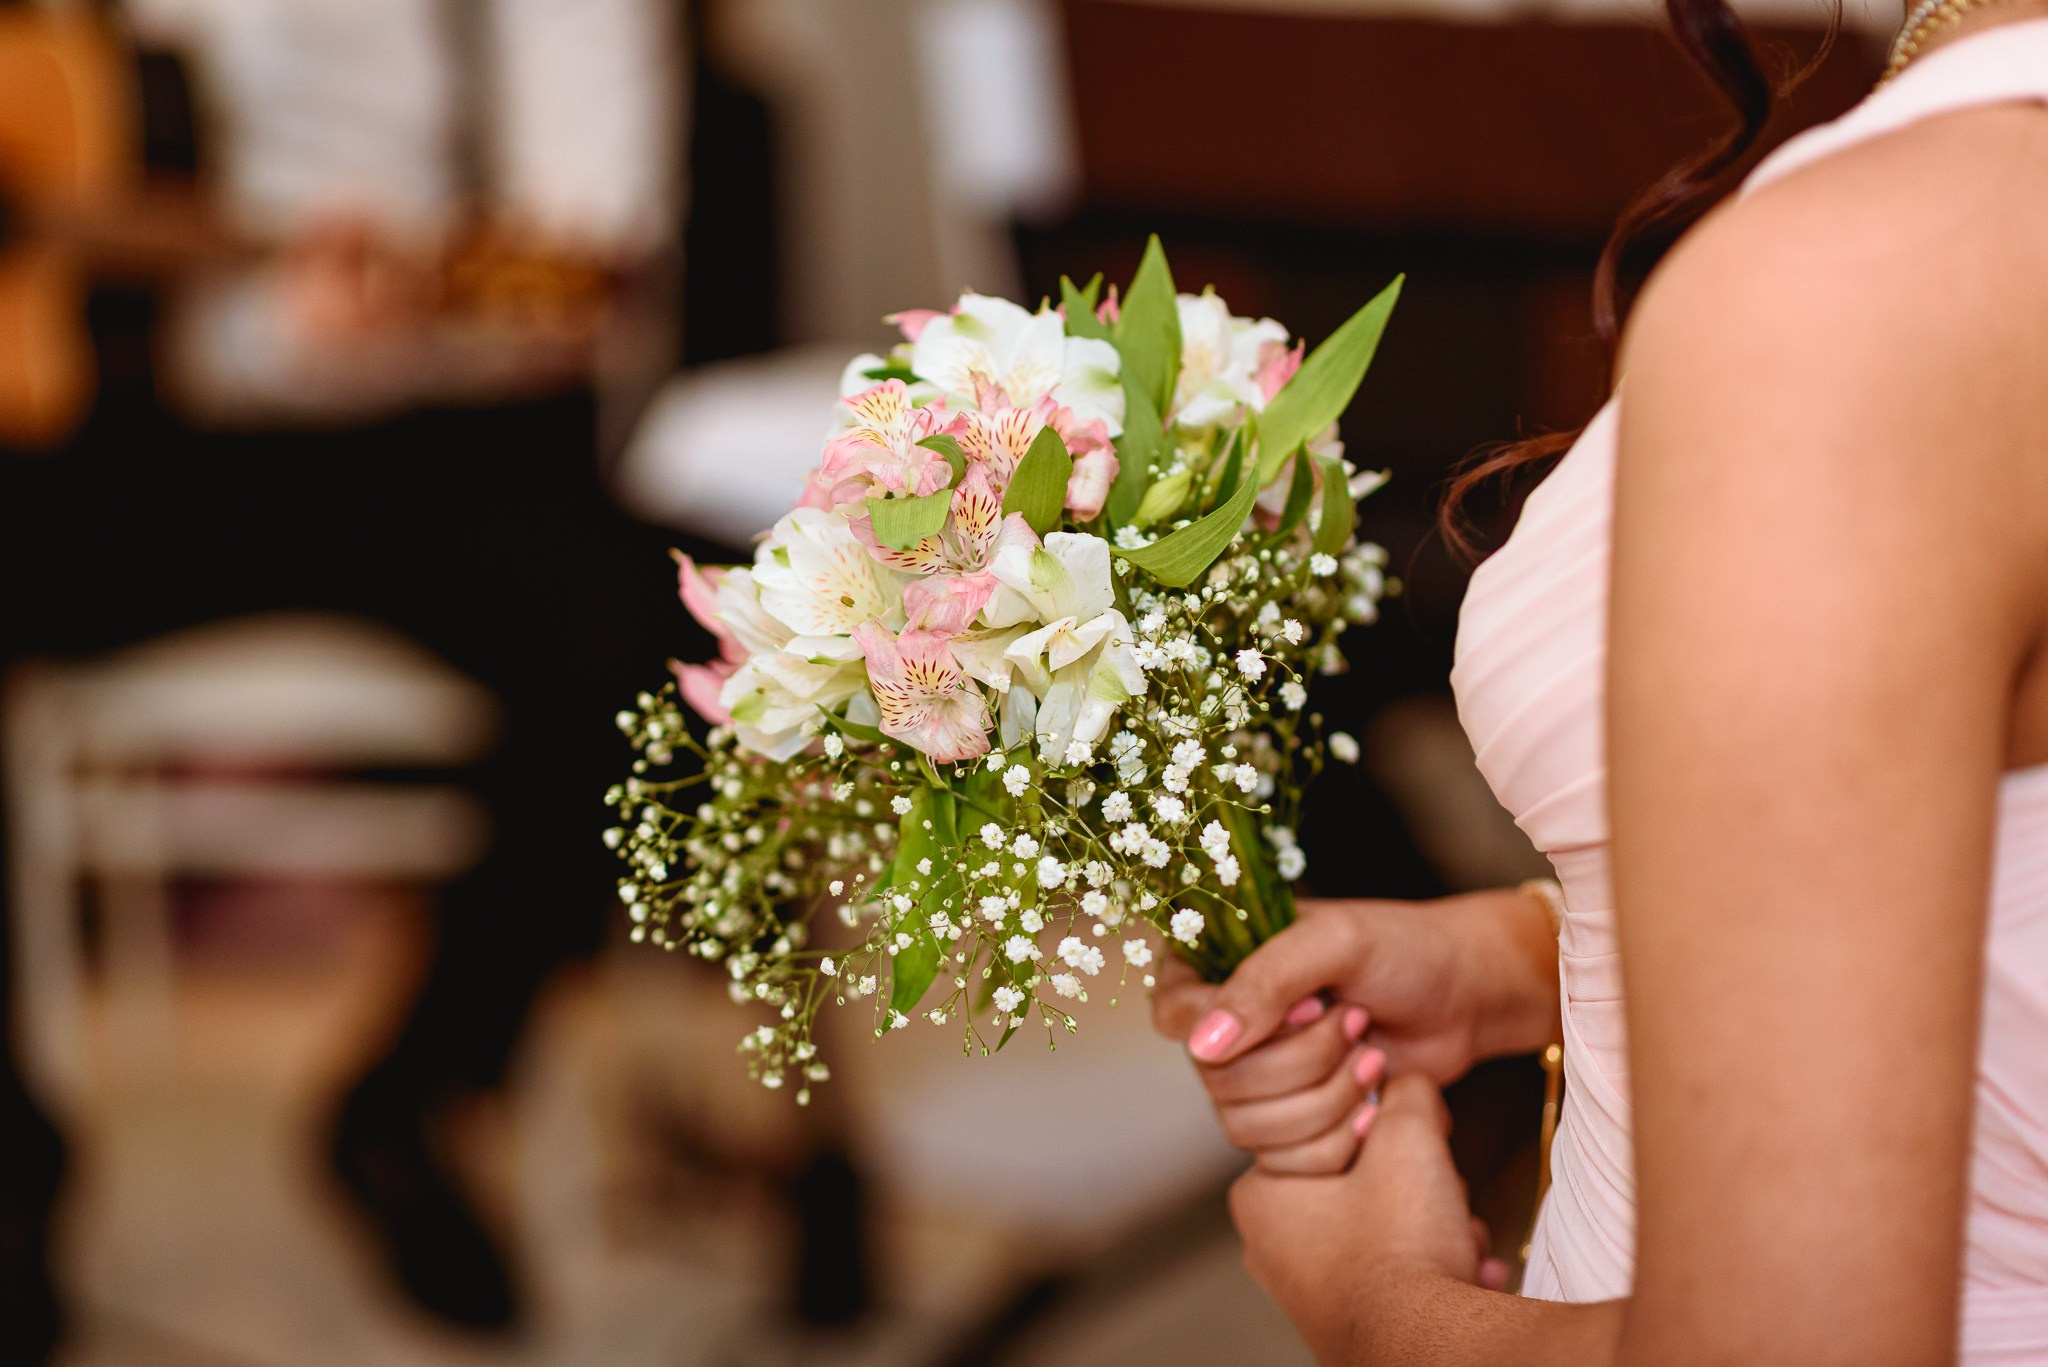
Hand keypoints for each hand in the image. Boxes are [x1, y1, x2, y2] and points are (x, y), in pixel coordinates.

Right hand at [1152, 889, 1556, 1172]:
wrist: (1464, 997)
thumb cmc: (1404, 950)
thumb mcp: (1336, 943)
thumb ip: (1265, 982)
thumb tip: (1202, 1045)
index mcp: (1212, 965)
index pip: (1175, 1014)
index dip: (1240, 1025)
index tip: (1310, 1005)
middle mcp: (1221, 1025)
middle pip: (1218, 1081)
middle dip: (1304, 1062)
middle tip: (1356, 1023)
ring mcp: (1253, 1080)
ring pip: (1247, 1128)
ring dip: (1326, 1099)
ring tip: (1371, 1057)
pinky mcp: (1289, 1125)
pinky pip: (1282, 1162)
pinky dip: (1336, 1140)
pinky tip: (1371, 1105)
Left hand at [1229, 1074, 1511, 1362]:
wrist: (1425, 1347)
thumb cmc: (1399, 1248)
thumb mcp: (1408, 1138)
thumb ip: (1408, 1092)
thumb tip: (1410, 1084)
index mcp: (1261, 1197)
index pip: (1326, 1131)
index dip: (1383, 1128)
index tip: (1415, 1137)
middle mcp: (1274, 1250)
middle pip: (1363, 1184)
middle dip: (1420, 1187)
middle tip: (1442, 1193)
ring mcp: (1311, 1293)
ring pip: (1389, 1231)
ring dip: (1437, 1228)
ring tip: (1457, 1239)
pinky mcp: (1351, 1325)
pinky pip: (1401, 1276)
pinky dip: (1438, 1269)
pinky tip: (1467, 1270)